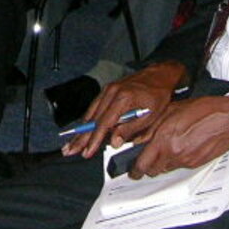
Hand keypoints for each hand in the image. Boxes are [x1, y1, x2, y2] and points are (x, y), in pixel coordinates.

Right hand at [65, 61, 187, 159]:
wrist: (159, 76)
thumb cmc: (158, 96)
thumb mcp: (150, 115)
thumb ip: (130, 129)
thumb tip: (114, 142)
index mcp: (123, 99)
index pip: (104, 124)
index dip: (94, 140)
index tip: (87, 152)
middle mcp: (112, 92)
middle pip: (92, 120)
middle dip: (80, 138)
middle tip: (69, 150)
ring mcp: (108, 90)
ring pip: (91, 113)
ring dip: (81, 130)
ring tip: (72, 144)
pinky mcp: (108, 90)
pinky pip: (94, 106)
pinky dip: (88, 120)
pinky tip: (83, 129)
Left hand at [130, 91, 228, 176]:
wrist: (227, 118)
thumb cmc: (202, 110)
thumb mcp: (170, 111)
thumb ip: (151, 128)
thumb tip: (138, 139)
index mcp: (164, 139)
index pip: (143, 164)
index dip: (135, 170)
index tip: (133, 170)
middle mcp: (173, 153)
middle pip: (153, 171)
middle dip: (147, 168)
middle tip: (146, 161)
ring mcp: (185, 160)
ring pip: (166, 169)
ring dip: (162, 163)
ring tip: (167, 149)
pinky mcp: (196, 163)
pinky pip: (180, 166)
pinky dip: (176, 160)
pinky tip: (182, 147)